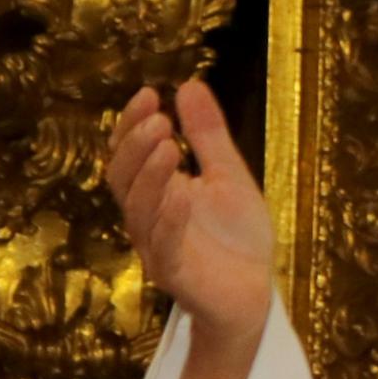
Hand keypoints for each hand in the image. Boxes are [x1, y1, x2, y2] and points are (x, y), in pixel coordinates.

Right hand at [109, 77, 273, 336]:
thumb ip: (208, 135)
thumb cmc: (236, 237)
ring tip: (169, 144)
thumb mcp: (228, 175)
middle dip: (136, 146)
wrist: (254, 293)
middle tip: (158, 118)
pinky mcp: (174, 275)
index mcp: (155, 191)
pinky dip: (170, 219)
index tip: (149, 93)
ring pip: (139, 211)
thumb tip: (189, 84)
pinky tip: (182, 193)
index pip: (128, 152)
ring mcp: (156, 247)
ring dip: (151, 175)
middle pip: (122, 179)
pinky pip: (164, 246)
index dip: (132, 124)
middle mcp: (146, 218)